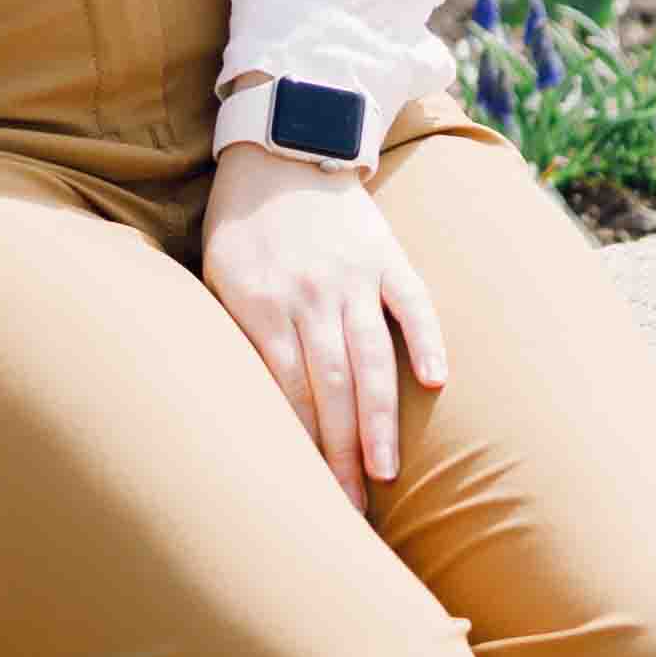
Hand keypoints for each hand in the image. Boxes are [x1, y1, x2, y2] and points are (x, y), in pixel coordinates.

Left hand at [201, 138, 451, 503]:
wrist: (282, 146)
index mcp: (261, 303)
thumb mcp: (217, 275)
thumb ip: (237, 334)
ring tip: (384, 472)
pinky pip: (414, 303)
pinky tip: (437, 383)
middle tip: (349, 510)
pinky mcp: (388, 255)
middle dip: (340, 455)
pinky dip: (427, 341)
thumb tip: (245, 407)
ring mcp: (353, 274)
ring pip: (371, 359)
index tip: (304, 495)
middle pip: (330, 389)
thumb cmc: (242, 224)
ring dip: (379, 420)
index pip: (285, 392)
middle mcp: (310, 293)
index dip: (298, 447)